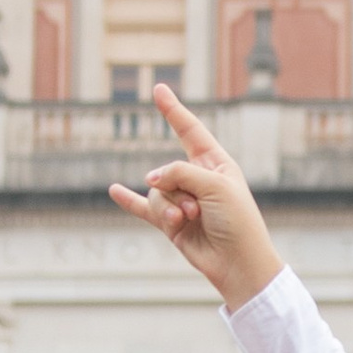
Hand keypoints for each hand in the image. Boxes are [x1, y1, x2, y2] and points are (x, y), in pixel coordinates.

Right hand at [109, 88, 283, 313]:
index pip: (190, 131)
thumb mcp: (215, 186)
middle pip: (168, 169)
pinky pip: (143, 208)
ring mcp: (182, 200)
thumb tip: (148, 179)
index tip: (158, 89)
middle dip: (178, 188)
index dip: (173, 110)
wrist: (238, 264)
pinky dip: (129, 200)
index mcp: (216, 164)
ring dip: (169, 208)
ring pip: (157, 193)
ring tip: (188, 221)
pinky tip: (114, 191)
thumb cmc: (238, 222)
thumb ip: (179, 174)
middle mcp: (198, 179)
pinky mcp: (170, 223)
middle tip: (199, 208)